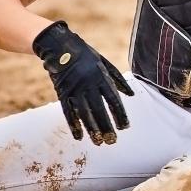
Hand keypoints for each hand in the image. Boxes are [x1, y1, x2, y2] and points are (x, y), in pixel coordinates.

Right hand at [32, 21, 133, 144]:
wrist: (60, 47)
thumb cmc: (86, 56)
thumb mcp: (104, 63)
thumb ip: (117, 79)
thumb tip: (130, 95)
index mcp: (101, 77)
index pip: (113, 100)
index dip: (119, 114)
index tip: (125, 127)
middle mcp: (89, 84)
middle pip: (99, 110)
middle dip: (106, 126)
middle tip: (113, 141)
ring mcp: (74, 89)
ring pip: (84, 114)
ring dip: (92, 129)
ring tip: (98, 142)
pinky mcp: (63, 93)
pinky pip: (68, 112)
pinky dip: (73, 125)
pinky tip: (79, 136)